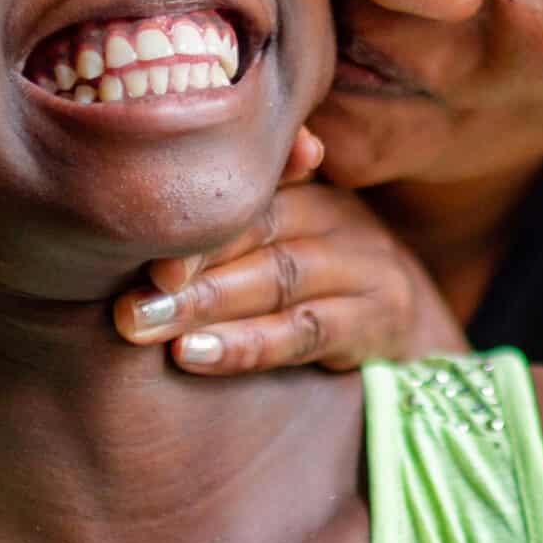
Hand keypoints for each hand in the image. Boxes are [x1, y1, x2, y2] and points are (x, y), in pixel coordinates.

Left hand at [112, 156, 468, 374]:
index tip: (123, 242)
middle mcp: (339, 214)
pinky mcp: (384, 318)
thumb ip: (225, 235)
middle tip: (120, 297)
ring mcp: (367, 264)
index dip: (185, 216)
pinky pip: (309, 329)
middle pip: (255, 225)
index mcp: (306, 188)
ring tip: (143, 325)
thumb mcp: (282, 251)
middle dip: (183, 261)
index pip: (242, 187)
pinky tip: (195, 355)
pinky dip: (249, 343)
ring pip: (278, 274)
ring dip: (205, 302)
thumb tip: (125, 248)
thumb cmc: (325, 295)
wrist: (422, 346)